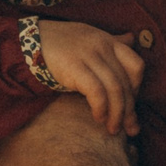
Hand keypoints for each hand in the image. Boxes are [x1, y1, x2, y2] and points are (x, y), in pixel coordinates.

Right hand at [33, 20, 143, 134]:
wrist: (28, 40)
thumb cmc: (60, 43)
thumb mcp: (89, 36)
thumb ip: (112, 41)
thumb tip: (132, 39)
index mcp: (108, 41)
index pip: (137, 66)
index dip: (137, 89)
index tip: (131, 105)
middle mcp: (102, 46)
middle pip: (126, 83)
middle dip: (130, 110)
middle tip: (130, 129)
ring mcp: (89, 56)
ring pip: (115, 90)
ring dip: (117, 114)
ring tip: (112, 129)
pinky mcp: (74, 67)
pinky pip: (97, 92)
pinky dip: (101, 108)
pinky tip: (98, 118)